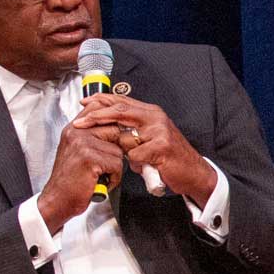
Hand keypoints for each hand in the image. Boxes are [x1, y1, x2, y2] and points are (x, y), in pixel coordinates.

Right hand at [36, 125, 127, 231]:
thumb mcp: (77, 152)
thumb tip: (115, 127)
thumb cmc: (70, 180)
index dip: (112, 118)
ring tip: (100, 175)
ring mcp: (82, 143)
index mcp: (73, 129)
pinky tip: (100, 181)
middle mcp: (76, 132)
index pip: (98, 108)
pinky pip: (117, 164)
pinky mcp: (89, 158)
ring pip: (118, 150)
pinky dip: (114, 178)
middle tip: (106, 164)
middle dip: (117, 150)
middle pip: (115, 130)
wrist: (58, 200)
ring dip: (115, 167)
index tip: (118, 131)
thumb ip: (91, 137)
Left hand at [70, 94, 214, 203]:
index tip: (84, 103)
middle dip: (96, 116)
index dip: (101, 101)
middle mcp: (156, 118)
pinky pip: (135, 156)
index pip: (122, 101)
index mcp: (151, 113)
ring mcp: (160, 131)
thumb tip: (107, 124)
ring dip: (126, 154)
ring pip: (125, 139)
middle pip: (119, 111)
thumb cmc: (170, 157)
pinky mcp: (162, 147)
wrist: (194, 173)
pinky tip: (148, 166)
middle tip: (80, 123)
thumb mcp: (150, 137)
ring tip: (140, 160)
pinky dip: (137, 165)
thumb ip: (132, 128)